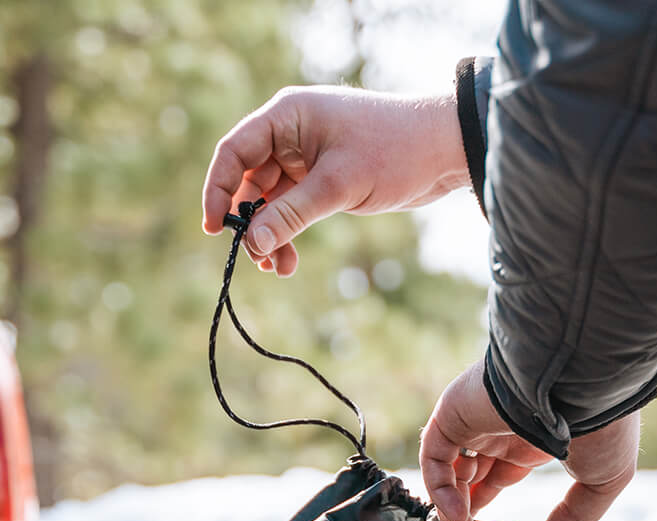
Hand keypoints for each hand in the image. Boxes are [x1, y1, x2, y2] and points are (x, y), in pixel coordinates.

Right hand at [203, 87, 468, 275]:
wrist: (443, 151)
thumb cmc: (393, 151)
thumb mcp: (338, 185)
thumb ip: (293, 214)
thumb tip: (252, 242)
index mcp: (287, 116)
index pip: (235, 151)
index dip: (219, 189)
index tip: (213, 228)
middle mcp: (291, 134)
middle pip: (249, 181)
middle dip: (250, 222)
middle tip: (257, 259)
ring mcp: (306, 157)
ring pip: (271, 201)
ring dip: (270, 235)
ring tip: (278, 268)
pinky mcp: (323, 179)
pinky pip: (293, 209)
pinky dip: (289, 234)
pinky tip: (289, 261)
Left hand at [420, 358, 639, 520]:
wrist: (588, 379)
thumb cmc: (605, 424)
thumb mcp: (603, 479)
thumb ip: (577, 516)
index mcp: (533, 436)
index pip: (498, 471)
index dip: (486, 500)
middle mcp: (500, 426)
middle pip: (467, 471)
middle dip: (463, 508)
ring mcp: (476, 418)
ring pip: (446, 466)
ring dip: (449, 505)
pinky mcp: (455, 412)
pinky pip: (434, 454)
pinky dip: (439, 487)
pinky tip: (459, 515)